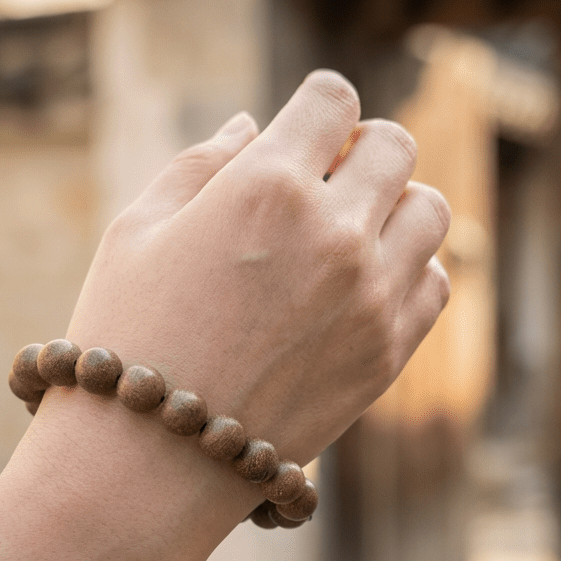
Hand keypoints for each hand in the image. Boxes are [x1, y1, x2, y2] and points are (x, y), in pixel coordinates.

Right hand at [0, 71, 449, 560]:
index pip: (333, 98)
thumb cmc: (125, 336)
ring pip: (429, 211)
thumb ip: (201, 164)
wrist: (148, 462)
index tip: (301, 132)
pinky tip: (363, 283)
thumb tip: (253, 126)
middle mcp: (334, 233)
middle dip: (359, 149)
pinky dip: (410, 268)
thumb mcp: (137, 231)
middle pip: (394, 146)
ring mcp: (371, 297)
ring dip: (394, 205)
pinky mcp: (388, 354)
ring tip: (348, 232)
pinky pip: (436, 282)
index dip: (315, 106)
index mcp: (266, 186)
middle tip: (324, 181)